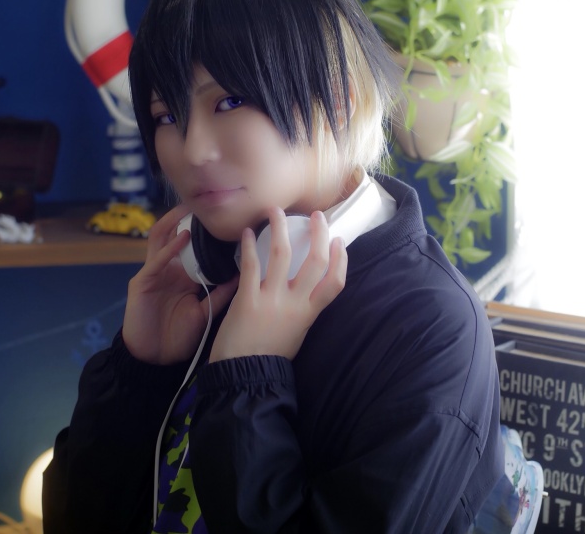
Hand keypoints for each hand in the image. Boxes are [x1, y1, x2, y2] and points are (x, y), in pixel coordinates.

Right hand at [122, 205, 237, 364]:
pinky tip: (182, 236)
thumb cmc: (178, 336)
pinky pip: (156, 260)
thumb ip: (222, 292)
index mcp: (184, 275)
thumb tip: (245, 273)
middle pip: (176, 233)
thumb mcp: (206, 311)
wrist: (154, 359)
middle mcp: (169, 269)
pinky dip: (169, 247)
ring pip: (161, 238)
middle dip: (188, 217)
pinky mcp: (141, 282)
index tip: (230, 219)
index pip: (196, 246)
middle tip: (208, 201)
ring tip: (191, 208)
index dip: (209, 233)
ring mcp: (154, 273)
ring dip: (174, 222)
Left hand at [210, 208, 347, 361]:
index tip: (339, 241)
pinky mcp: (247, 299)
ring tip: (276, 211)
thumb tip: (305, 286)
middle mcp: (295, 304)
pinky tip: (248, 233)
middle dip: (318, 234)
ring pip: (282, 255)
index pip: (336, 283)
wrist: (243, 374)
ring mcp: (272, 300)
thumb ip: (303, 309)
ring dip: (280, 229)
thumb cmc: (270, 356)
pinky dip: (250, 246)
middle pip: (315, 262)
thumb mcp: (297, 332)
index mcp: (310, 314)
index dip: (341, 260)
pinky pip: (251, 265)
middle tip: (315, 216)